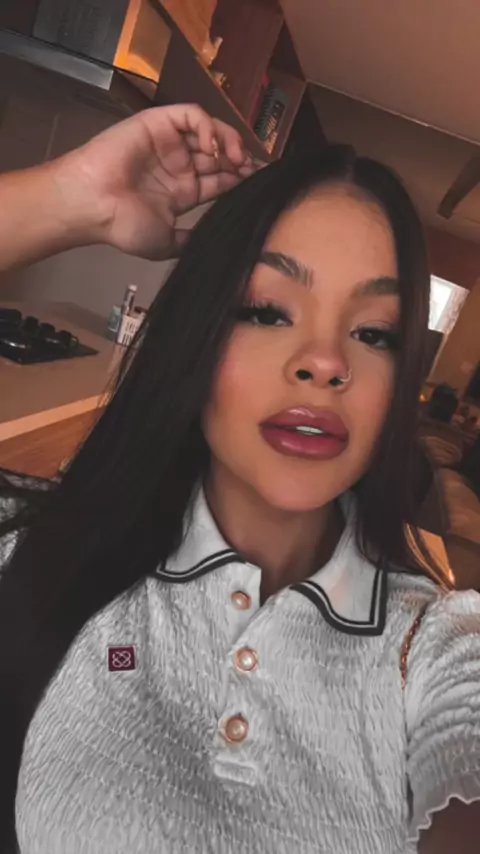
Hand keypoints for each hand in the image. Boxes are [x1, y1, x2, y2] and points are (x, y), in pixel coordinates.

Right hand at [57, 103, 257, 259]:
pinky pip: (191, 116)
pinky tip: (214, 146)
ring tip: (238, 160)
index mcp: (183, 192)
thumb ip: (190, 241)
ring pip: (211, 132)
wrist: (94, 206)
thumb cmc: (124, 226)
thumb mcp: (166, 244)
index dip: (242, 180)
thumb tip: (219, 246)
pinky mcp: (159, 123)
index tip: (261, 186)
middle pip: (221, 155)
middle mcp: (180, 166)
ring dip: (230, 142)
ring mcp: (170, 143)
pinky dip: (208, 126)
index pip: (222, 181)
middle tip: (257, 172)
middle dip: (243, 161)